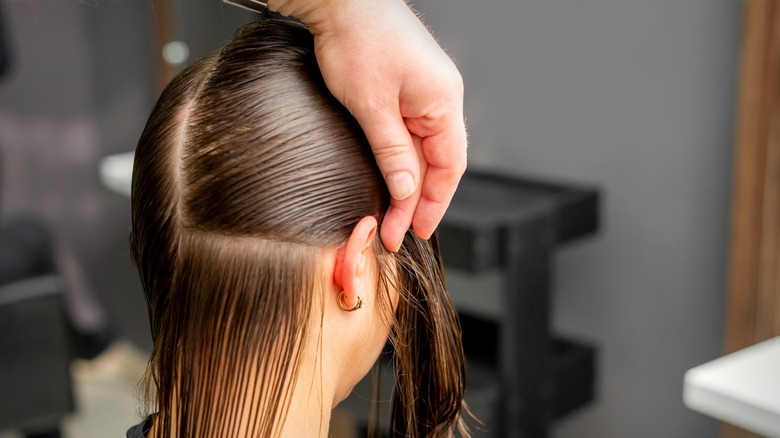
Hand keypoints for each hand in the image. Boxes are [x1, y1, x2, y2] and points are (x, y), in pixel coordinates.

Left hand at [268, 0, 466, 251]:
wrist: (342, 0)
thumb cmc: (358, 40)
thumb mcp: (371, 105)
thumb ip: (392, 151)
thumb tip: (406, 191)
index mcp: (443, 102)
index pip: (450, 166)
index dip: (435, 203)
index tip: (416, 231)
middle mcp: (441, 100)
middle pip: (438, 163)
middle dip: (417, 202)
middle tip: (395, 233)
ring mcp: (424, 94)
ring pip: (423, 151)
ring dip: (408, 184)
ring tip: (390, 215)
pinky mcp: (406, 90)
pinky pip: (410, 135)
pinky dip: (400, 161)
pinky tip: (389, 180)